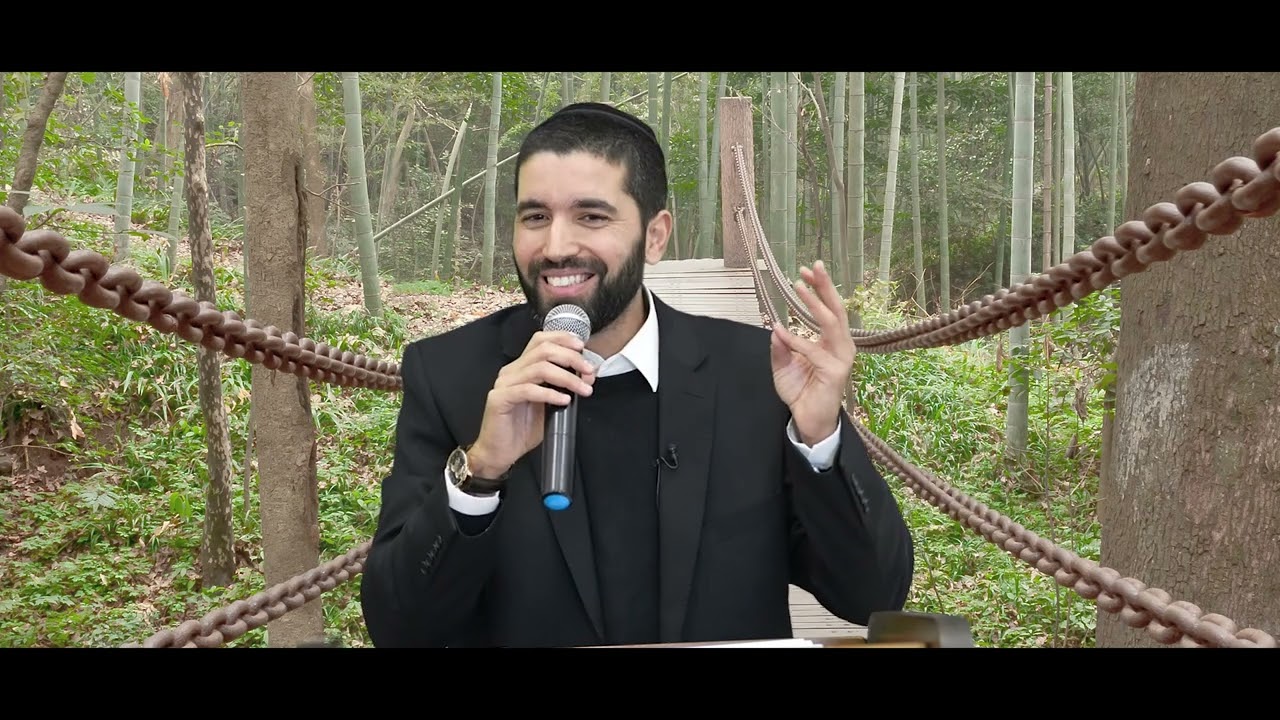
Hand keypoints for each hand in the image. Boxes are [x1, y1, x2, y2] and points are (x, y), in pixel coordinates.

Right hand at [469, 331, 596, 477]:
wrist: (500, 453)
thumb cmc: (523, 429)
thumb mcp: (549, 404)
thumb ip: (564, 388)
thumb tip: (586, 376)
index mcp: (521, 368)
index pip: (540, 341)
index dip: (562, 338)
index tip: (582, 347)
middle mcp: (511, 371)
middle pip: (543, 351)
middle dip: (571, 358)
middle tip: (588, 371)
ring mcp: (504, 384)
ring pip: (539, 368)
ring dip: (566, 377)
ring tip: (582, 389)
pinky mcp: (499, 399)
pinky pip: (528, 390)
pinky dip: (550, 393)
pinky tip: (564, 400)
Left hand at [770, 260, 855, 444]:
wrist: (808, 421)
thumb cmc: (800, 391)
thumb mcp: (784, 365)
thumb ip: (781, 346)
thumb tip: (776, 327)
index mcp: (833, 342)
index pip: (831, 309)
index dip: (822, 288)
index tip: (808, 270)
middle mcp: (842, 347)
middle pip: (837, 310)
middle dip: (825, 286)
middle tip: (813, 266)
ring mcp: (841, 359)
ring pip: (831, 324)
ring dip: (814, 304)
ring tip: (798, 286)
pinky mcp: (835, 373)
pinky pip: (814, 351)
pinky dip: (796, 339)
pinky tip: (781, 332)